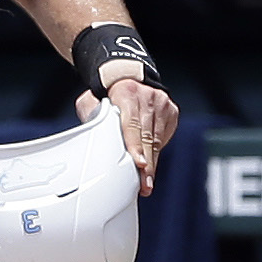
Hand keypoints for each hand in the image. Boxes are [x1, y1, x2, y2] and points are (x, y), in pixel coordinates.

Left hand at [76, 78, 178, 196]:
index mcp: (126, 94)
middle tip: (144, 185)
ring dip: (152, 163)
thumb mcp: (91, 99)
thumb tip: (90, 133)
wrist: (129, 76)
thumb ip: (89, 113)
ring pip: (156, 140)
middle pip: (147, 137)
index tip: (140, 164)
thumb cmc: (107, 94)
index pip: (131, 124)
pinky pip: (163, 136)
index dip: (135, 146)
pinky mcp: (171, 111)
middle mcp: (148, 98)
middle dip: (146, 165)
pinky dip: (156, 150)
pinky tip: (150, 162)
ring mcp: (162, 104)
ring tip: (147, 182)